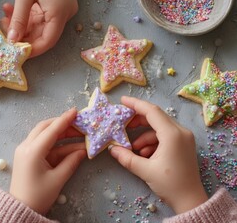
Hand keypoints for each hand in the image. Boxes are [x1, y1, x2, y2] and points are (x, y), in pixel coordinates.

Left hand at [1, 0, 77, 57]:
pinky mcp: (57, 4)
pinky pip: (41, 16)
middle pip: (43, 34)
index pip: (48, 41)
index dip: (32, 50)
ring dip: (21, 25)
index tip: (15, 51)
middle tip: (4, 32)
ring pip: (40, 26)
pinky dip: (26, 16)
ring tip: (4, 17)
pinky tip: (11, 10)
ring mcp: (62, 9)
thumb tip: (11, 40)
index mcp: (60, 12)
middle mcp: (65, 14)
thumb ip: (19, 19)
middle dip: (22, 36)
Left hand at [10, 108, 85, 214]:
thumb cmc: (38, 196)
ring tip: (80, 134)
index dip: (65, 120)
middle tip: (80, 124)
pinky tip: (72, 147)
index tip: (76, 111)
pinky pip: (43, 145)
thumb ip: (71, 162)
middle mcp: (26, 147)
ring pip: (44, 136)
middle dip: (63, 124)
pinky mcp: (27, 157)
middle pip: (45, 128)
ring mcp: (25, 151)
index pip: (51, 130)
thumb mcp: (57, 179)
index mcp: (32, 151)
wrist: (20, 209)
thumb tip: (83, 150)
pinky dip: (57, 145)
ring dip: (61, 135)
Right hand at [109, 96, 207, 213]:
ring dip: (144, 136)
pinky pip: (165, 136)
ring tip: (134, 150)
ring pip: (159, 128)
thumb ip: (126, 157)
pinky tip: (145, 155)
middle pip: (156, 117)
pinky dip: (152, 142)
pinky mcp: (183, 144)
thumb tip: (112, 149)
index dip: (135, 104)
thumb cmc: (170, 184)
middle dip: (138, 120)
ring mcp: (184, 138)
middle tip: (123, 125)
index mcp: (172, 134)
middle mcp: (181, 132)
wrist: (190, 200)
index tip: (122, 101)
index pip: (151, 112)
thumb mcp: (145, 170)